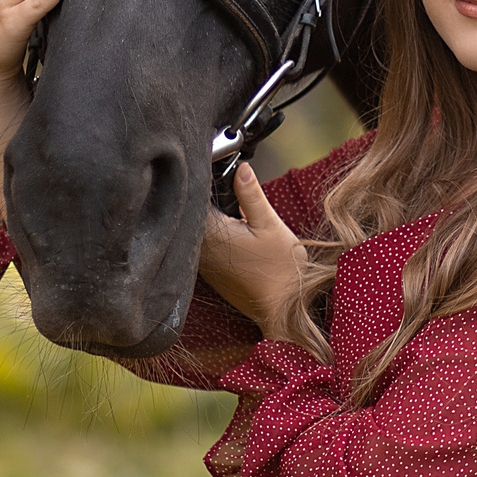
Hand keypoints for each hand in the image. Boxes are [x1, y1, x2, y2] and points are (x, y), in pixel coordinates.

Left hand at [199, 163, 317, 346]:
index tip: (217, 168)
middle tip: (229, 186)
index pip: (195, 196)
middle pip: (194, 212)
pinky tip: (234, 233)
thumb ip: (250, 194)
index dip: (205, 179)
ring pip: (199, 229)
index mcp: (210, 232)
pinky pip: (205, 245)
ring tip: (234, 211)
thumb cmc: (280, 268)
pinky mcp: (209, 272)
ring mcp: (202, 262)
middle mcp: (199, 247)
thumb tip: (240, 168)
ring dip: (212, 217)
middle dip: (209, 198)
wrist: (282, 309)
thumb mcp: (269, 224)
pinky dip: (215, 234)